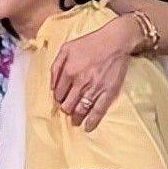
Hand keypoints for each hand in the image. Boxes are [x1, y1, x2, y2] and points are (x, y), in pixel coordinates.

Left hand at [50, 14, 135, 131]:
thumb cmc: (90, 43)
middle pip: (67, 104)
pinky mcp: (108, 92)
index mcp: (69, 72)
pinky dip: (92, 121)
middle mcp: (80, 83)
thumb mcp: (66, 48)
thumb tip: (52, 86)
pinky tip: (88, 127)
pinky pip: (98, 111)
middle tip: (67, 109)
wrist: (115, 41)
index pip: (58, 93)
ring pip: (80, 110)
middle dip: (65, 109)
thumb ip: (55, 67)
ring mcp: (94, 89)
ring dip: (76, 118)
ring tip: (75, 121)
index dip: (58, 98)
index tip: (61, 99)